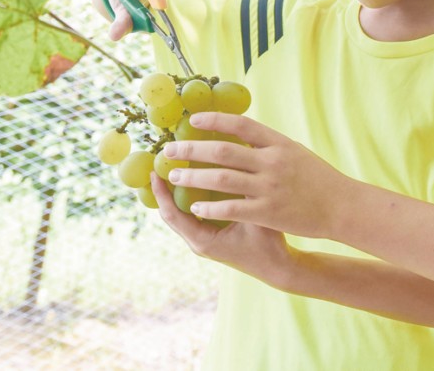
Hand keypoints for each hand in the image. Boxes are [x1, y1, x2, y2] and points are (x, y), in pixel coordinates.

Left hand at [150, 172, 298, 287]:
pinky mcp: (212, 236)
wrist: (278, 268)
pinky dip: (190, 198)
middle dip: (164, 191)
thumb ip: (242, 196)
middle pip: (172, 214)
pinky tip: (196, 181)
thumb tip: (232, 165)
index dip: (162, 193)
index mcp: (204, 240)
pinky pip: (194, 215)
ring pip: (181, 215)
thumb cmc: (269, 245)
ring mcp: (204, 240)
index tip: (155, 172)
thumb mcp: (256, 218)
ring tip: (174, 169)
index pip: (173, 215)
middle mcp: (199, 242)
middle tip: (161, 165)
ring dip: (176, 194)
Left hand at [160, 112, 349, 238]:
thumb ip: (268, 144)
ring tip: (174, 175)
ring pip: (220, 179)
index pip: (241, 125)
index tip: (192, 120)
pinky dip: (209, 207)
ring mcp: (269, 187)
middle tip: (170, 149)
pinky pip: (230, 208)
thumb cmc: (317, 179)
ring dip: (193, 176)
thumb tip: (240, 132)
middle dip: (192, 149)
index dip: (215, 120)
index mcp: (279, 144)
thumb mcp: (295, 152)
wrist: (342, 207)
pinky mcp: (267, 212)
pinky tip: (194, 207)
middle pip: (223, 151)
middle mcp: (273, 162)